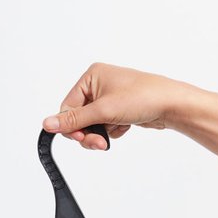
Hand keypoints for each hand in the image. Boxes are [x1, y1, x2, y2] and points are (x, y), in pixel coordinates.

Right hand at [42, 63, 195, 148]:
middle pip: (79, 118)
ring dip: (101, 133)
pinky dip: (112, 131)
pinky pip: (105, 126)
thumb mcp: (103, 110)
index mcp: (91, 76)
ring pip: (92, 125)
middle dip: (89, 132)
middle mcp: (98, 85)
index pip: (67, 107)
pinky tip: (125, 126)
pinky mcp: (119, 109)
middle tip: (99, 142)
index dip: (72, 126)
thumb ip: (74, 120)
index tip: (81, 138)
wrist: (170, 104)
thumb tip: (48, 124)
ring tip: (114, 131)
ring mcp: (109, 97)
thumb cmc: (142, 97)